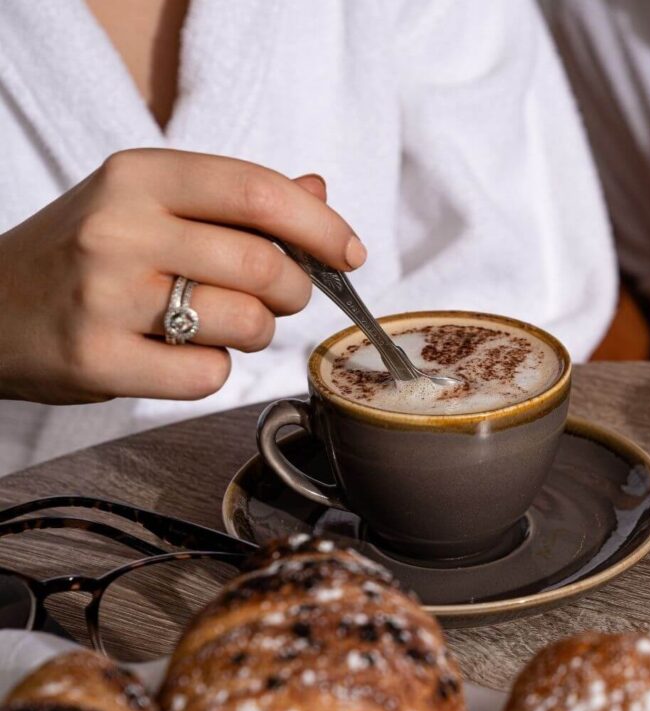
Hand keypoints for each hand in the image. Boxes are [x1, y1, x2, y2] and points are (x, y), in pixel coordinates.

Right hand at [0, 149, 364, 403]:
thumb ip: (234, 197)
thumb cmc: (82, 253)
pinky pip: (208, 376)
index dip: (322, 226)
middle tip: (278, 297)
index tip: (348, 253)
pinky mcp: (97, 361)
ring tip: (210, 323)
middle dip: (295, 291)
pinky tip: (172, 355)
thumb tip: (318, 189)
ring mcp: (105, 296)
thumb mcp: (146, 201)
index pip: (259, 192)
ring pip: (247, 324)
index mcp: (138, 176)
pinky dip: (208, 372)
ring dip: (252, 333)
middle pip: (267, 267)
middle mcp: (119, 229)